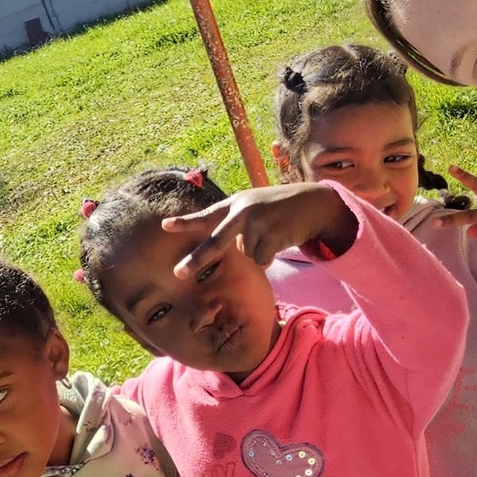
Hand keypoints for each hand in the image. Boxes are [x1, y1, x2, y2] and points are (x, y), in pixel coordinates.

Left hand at [160, 183, 356, 277]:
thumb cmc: (279, 208)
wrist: (312, 203)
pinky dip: (269, 256)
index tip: (164, 226)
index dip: (185, 222)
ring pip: (246, 255)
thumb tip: (230, 250)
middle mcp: (242, 211)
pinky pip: (261, 260)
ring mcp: (257, 222)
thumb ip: (235, 222)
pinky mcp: (272, 234)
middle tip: (178, 273)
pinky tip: (279, 240)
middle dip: (197, 259)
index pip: (206, 215)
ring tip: (271, 234)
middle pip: (216, 241)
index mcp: (234, 203)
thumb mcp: (254, 205)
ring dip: (258, 252)